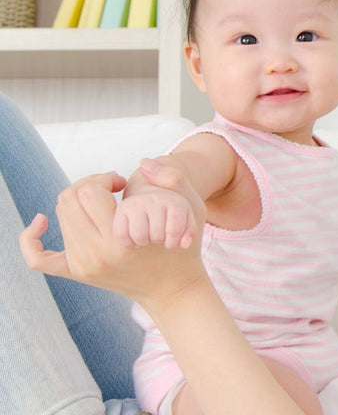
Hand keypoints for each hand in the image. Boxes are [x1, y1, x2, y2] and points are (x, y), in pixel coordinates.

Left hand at [19, 169, 207, 305]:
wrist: (173, 290)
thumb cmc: (184, 248)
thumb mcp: (191, 209)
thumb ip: (174, 179)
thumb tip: (141, 162)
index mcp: (121, 240)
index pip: (90, 191)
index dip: (105, 178)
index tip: (122, 183)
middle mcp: (96, 254)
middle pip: (69, 199)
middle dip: (89, 185)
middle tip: (110, 188)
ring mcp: (83, 265)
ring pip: (60, 215)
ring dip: (76, 200)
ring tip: (99, 202)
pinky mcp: (76, 273)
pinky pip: (38, 258)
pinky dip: (31, 238)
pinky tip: (40, 222)